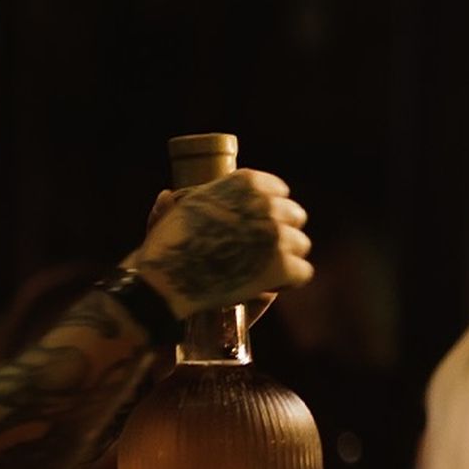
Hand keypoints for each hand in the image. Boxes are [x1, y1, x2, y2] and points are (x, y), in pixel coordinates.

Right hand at [126, 169, 313, 319]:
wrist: (165, 279)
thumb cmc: (167, 245)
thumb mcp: (176, 210)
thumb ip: (188, 202)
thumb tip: (169, 195)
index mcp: (248, 182)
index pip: (279, 191)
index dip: (271, 209)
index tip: (261, 223)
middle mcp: (267, 204)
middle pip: (295, 216)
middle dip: (283, 232)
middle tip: (264, 250)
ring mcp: (278, 236)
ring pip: (301, 244)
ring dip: (287, 257)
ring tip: (264, 269)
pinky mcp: (284, 266)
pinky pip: (303, 272)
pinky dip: (288, 282)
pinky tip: (271, 285)